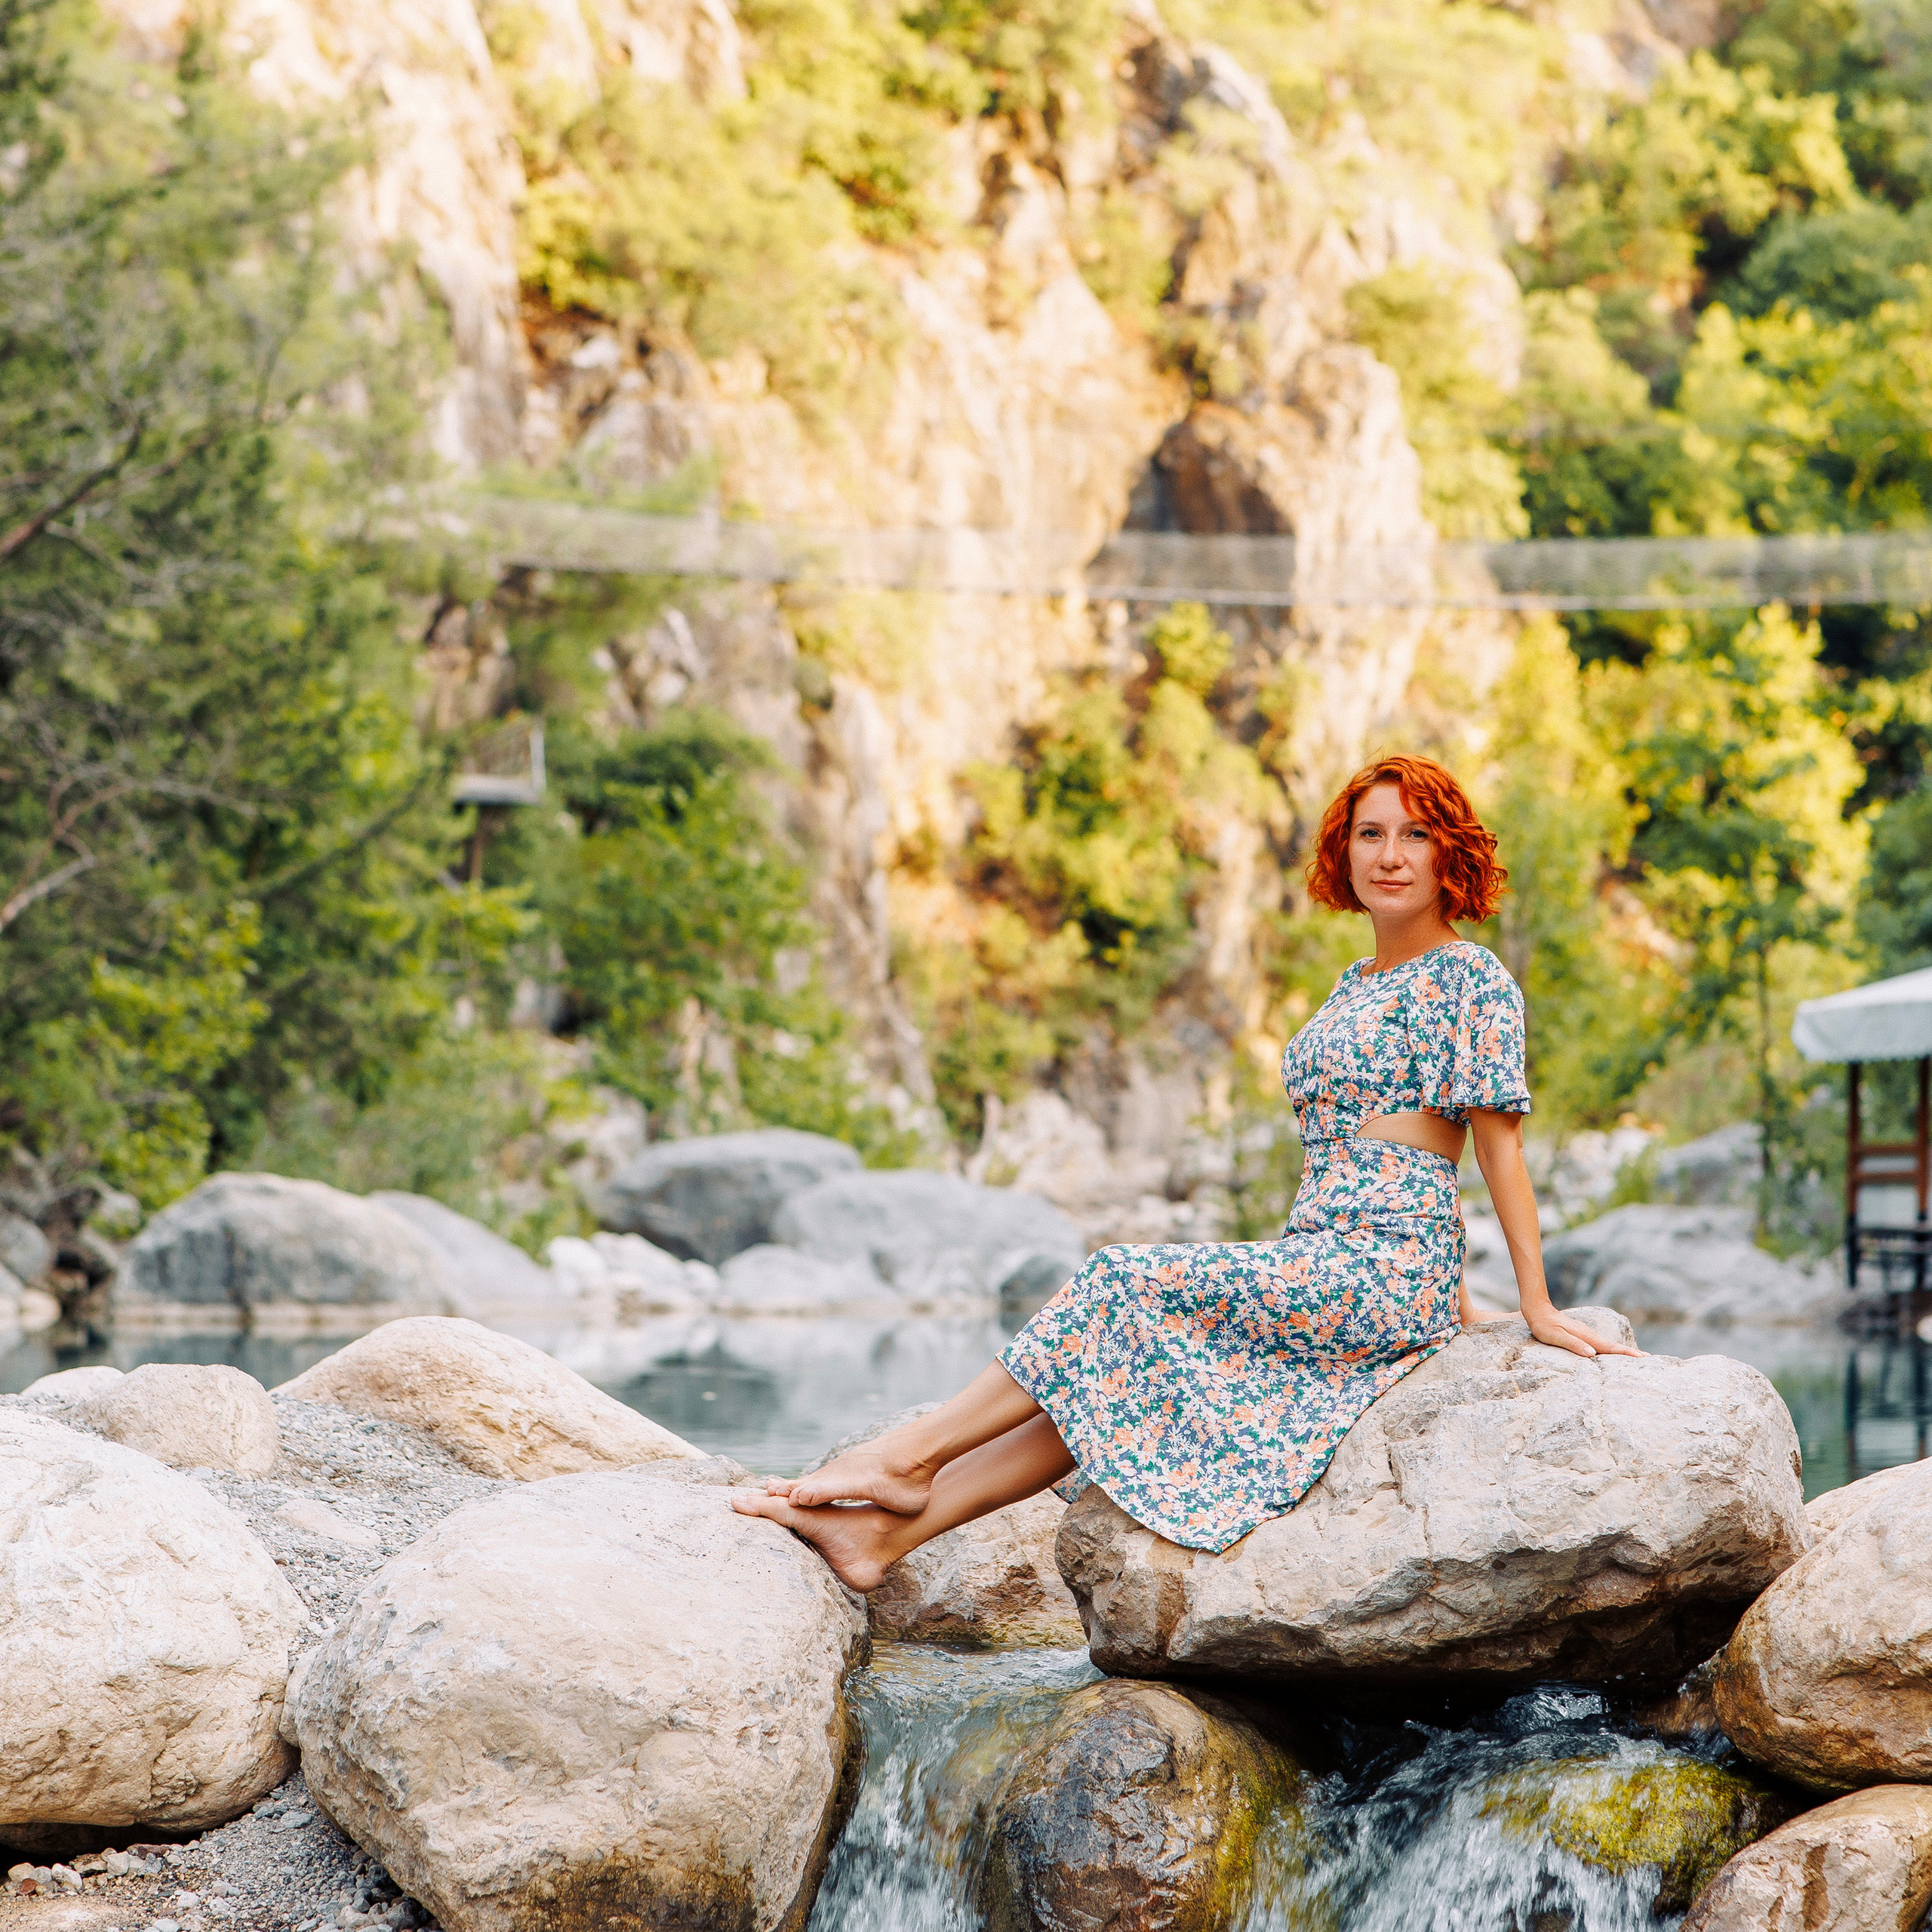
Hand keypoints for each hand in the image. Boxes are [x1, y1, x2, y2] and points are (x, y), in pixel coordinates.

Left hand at [1525, 1307, 1644, 1358]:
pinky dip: (1610, 1349)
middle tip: (1648, 1358)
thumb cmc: (1544, 1326)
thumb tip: (1592, 1354)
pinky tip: (1611, 1352)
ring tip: (1636, 1357)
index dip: (1625, 1353)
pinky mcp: (1581, 1335)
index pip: (1609, 1347)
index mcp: (1585, 1336)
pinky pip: (1599, 1344)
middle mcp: (1588, 1334)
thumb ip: (1573, 1344)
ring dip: (1621, 1351)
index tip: (1642, 1358)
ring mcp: (1586, 1334)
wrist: (1537, 1311)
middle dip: (1630, 1352)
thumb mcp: (1556, 1336)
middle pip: (1612, 1345)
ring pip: (1607, 1344)